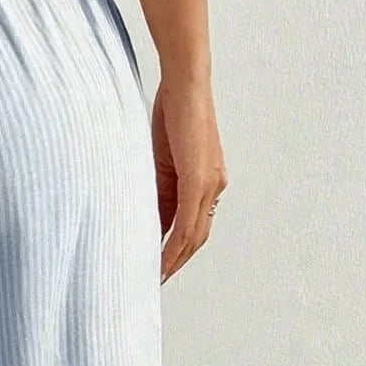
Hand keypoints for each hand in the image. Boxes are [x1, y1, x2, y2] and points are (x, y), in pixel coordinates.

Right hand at [151, 76, 227, 282]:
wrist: (185, 83)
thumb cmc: (172, 112)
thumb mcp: (163, 159)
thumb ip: (160, 189)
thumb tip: (151, 219)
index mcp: (207, 181)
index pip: (193, 225)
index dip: (178, 250)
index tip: (160, 267)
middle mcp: (214, 186)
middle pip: (197, 236)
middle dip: (178, 261)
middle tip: (158, 281)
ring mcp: (209, 183)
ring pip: (194, 234)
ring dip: (175, 259)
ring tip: (157, 277)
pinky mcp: (198, 178)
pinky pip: (187, 221)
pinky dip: (175, 244)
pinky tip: (163, 259)